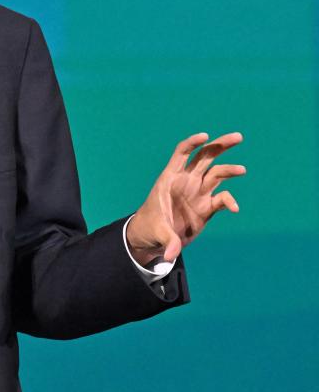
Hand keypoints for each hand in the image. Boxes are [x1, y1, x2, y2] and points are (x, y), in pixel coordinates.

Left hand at [126, 132, 245, 265]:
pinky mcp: (207, 207)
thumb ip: (167, 241)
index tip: (206, 136)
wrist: (153, 239)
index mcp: (170, 178)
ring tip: (242, 171)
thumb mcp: (157, 232)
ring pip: (217, 173)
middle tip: (238, 137)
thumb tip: (171, 255)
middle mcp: (186, 182)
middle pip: (205, 156)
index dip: (193, 143)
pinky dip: (229, 200)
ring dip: (230, 169)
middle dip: (221, 145)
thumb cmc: (150, 228)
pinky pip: (222, 198)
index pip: (182, 153)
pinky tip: (234, 208)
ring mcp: (198, 193)